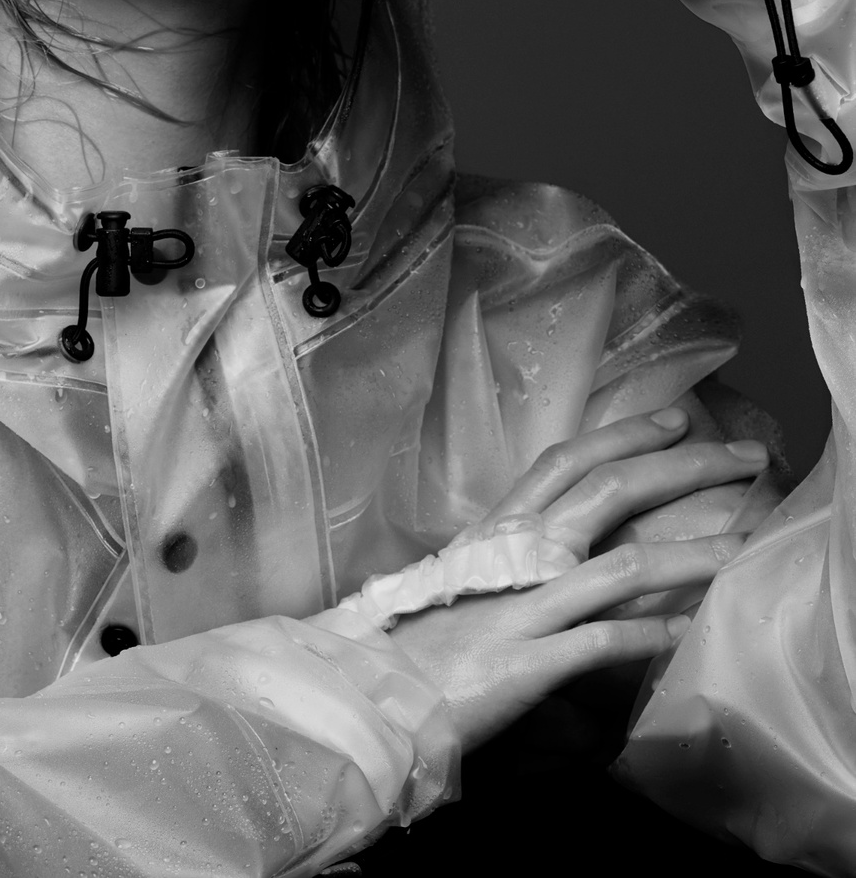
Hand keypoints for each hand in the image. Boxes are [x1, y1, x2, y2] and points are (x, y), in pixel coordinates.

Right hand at [387, 406, 767, 752]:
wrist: (371, 697)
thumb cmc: (416, 642)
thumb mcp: (467, 582)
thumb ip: (514, 560)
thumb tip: (566, 549)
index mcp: (498, 529)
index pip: (566, 460)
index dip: (625, 434)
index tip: (678, 419)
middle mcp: (514, 555)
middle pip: (608, 490)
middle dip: (684, 468)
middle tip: (745, 457)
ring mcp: (522, 607)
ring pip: (622, 565)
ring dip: (691, 554)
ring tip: (741, 546)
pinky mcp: (525, 663)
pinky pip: (601, 643)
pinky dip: (650, 637)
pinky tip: (686, 633)